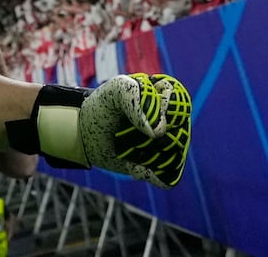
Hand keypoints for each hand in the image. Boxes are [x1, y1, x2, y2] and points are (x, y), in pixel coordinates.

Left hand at [77, 73, 191, 187]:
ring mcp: (170, 144)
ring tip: (126, 149)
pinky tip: (134, 168)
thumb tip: (158, 131)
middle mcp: (175, 120)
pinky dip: (150, 175)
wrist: (87, 133)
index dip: (158, 112)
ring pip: (174, 157)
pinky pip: (169, 177)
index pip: (180, 105)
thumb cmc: (105, 106)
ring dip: (145, 157)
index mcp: (170, 94)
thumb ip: (139, 98)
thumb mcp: (117, 90)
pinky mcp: (162, 166)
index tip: (131, 112)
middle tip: (122, 133)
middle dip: (144, 138)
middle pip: (178, 134)